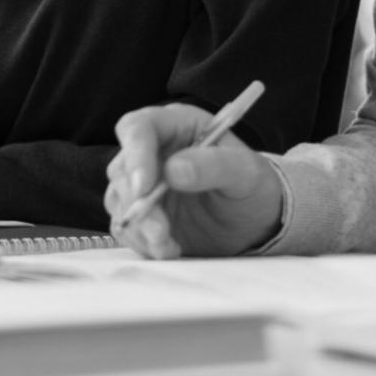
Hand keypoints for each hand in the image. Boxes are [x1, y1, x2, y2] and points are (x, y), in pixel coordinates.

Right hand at [106, 103, 283, 258]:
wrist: (256, 221)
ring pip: (119, 200)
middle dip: (137, 202)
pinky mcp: (143, 214)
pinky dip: (143, 242)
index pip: (138, 127)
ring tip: (169, 244)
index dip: (135, 154)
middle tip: (161, 229)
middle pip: (121, 168)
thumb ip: (214, 165)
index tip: (144, 187)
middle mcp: (153, 151)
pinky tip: (170, 248)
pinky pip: (127, 228)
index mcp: (175, 126)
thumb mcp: (246, 172)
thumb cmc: (253, 185)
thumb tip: (174, 169)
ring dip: (140, 227)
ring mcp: (144, 184)